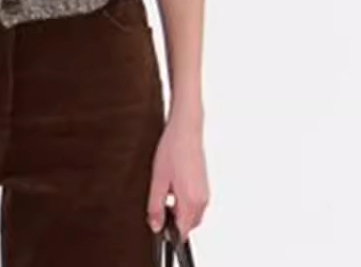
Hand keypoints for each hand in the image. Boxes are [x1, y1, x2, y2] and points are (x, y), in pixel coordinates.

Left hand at [146, 112, 209, 242]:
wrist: (186, 129)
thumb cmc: (173, 149)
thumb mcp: (158, 180)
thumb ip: (155, 206)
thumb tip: (155, 225)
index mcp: (191, 201)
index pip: (182, 231)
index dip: (169, 231)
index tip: (158, 223)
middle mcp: (202, 199)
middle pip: (188, 224)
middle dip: (174, 221)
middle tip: (159, 205)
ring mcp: (205, 192)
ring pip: (192, 213)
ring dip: (179, 210)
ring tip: (165, 190)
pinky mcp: (204, 184)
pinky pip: (195, 202)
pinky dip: (184, 201)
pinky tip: (173, 185)